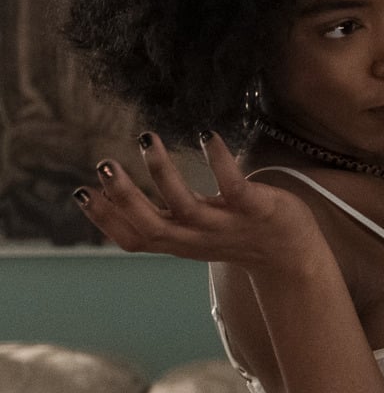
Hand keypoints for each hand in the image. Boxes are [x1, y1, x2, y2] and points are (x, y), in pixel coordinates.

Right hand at [75, 133, 323, 270]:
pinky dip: (219, 162)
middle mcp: (199, 238)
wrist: (293, 256)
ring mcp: (228, 225)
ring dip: (162, 172)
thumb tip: (121, 196)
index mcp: (180, 242)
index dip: (106, 220)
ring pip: (187, 206)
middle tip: (104, 164)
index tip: (81, 192)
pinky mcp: (257, 210)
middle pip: (153, 226)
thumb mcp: (193, 234)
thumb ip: (164, 219)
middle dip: (124, 196)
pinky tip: (205, 135)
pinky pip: (235, 186)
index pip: (134, 239)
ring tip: (144, 138)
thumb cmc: (239, 236)